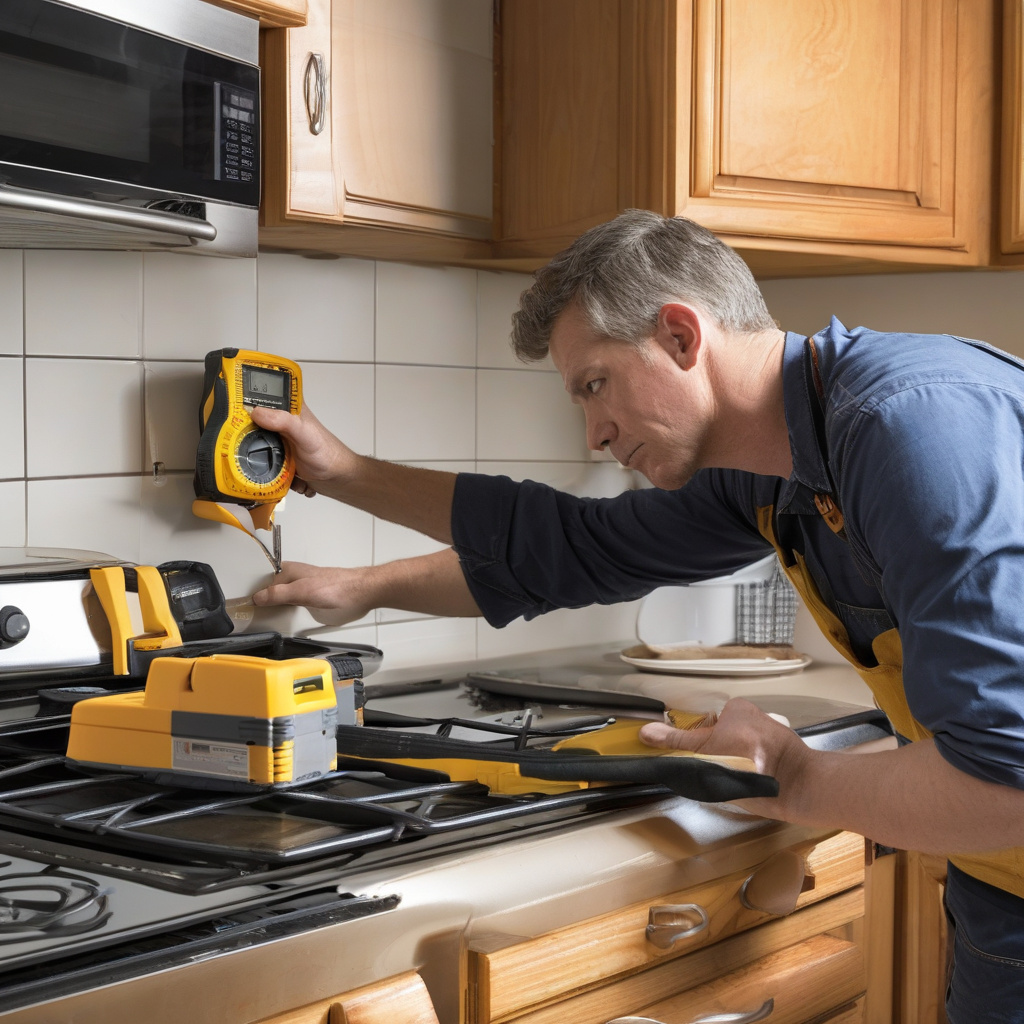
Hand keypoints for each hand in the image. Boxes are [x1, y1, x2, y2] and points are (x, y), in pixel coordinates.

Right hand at [249, 403, 357, 497]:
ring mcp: (279, 442)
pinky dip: (273, 474)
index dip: (244, 402)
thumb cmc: (329, 453)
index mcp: (288, 409)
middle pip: (251, 425)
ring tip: (281, 466)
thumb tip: (257, 412)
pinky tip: (288, 476)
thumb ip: (284, 421)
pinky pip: (264, 465)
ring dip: (263, 461)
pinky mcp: (278, 458)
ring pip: (255, 448)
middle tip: (255, 447)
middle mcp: (281, 423)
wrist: (338, 479)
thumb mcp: (305, 433)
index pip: (260, 397)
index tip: (231, 412)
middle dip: (248, 440)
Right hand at [252, 561, 372, 624]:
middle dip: (259, 601)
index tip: (239, 607)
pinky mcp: (312, 598)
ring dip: (271, 606)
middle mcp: (293, 578)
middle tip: (245, 616)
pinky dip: (283, 610)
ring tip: (256, 618)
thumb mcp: (303, 591)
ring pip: (280, 597)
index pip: (261, 582)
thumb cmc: (338, 588)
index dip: (251, 593)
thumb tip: (257, 597)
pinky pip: (291, 603)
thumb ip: (280, 594)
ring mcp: (302, 588)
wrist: (363, 592)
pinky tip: (280, 617)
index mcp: (288, 571)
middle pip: (269, 590)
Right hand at [640, 698, 808, 812]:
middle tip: (711, 769)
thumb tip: (646, 731)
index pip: (706, 722)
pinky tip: (741, 786)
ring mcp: (767, 742)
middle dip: (715, 755)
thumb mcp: (706, 747)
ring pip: (736, 753)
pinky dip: (744, 776)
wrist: (793, 785)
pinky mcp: (775, 762)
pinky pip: (751, 766)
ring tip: (727, 780)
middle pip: (721, 738)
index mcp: (737, 708)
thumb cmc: (750, 756)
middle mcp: (754, 720)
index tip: (697, 755)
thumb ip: (676, 741)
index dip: (698, 741)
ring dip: (730, 767)